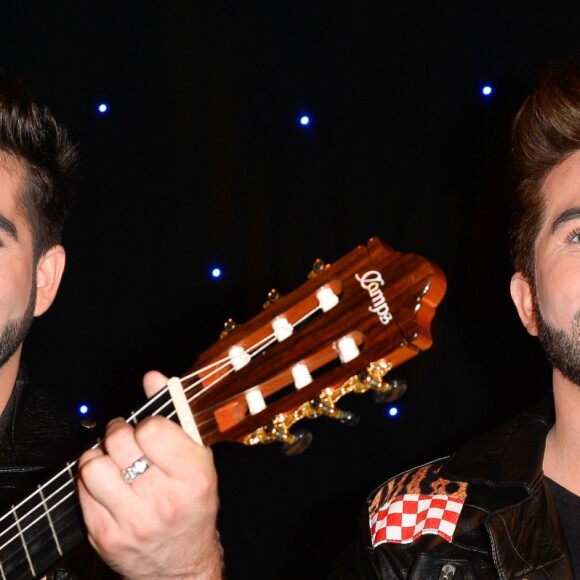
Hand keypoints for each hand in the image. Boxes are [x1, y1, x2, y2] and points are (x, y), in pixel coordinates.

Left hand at [77, 371, 222, 578]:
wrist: (183, 566)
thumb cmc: (193, 505)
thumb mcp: (197, 459)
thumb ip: (174, 413)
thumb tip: (152, 376)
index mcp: (194, 475)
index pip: (152, 429)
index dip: (146, 424)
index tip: (149, 431)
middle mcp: (164, 499)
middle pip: (120, 442)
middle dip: (119, 433)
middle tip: (124, 438)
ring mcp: (133, 520)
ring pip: (94, 466)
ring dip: (98, 456)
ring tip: (111, 460)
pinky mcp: (107, 536)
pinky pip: (82, 492)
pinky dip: (90, 481)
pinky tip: (106, 484)